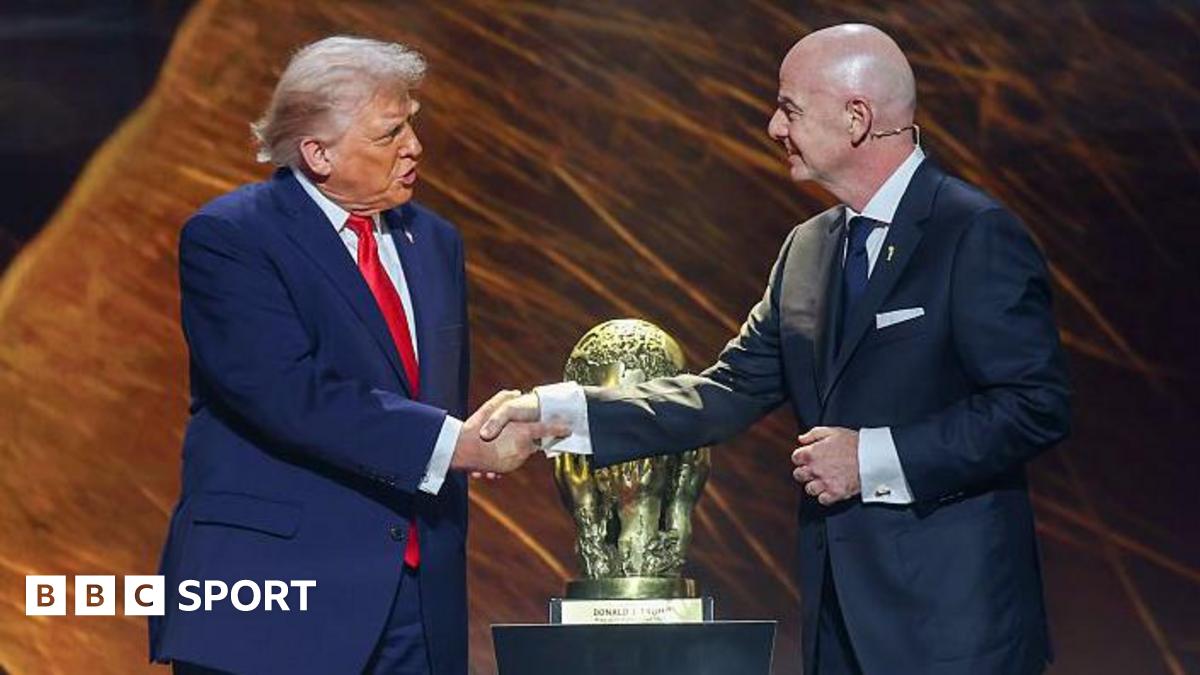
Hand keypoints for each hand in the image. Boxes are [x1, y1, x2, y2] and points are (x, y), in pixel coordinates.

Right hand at [452, 390, 567, 473]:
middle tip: (513, 432)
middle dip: (528, 438)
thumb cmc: (474, 430)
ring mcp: (515, 460)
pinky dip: (506, 455)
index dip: (558, 428)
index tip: (569, 428)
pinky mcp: (506, 469)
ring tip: (497, 442)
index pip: (545, 430)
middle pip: (534, 443)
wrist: (459, 452)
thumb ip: (503, 398)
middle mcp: (521, 448)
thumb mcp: (488, 408)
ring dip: (516, 447)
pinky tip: (492, 451)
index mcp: (521, 433)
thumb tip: (516, 392)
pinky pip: (512, 460)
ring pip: (523, 451)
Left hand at [791, 426, 859, 505]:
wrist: (873, 457)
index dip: (802, 458)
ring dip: (815, 485)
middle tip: (816, 470)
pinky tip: (831, 488)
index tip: (809, 458)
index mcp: (811, 453)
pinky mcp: (835, 493)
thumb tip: (801, 440)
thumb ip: (813, 434)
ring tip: (825, 480)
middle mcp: (815, 469)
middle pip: (798, 475)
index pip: (795, 458)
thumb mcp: (832, 431)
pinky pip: (822, 500)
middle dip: (805, 472)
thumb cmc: (854, 443)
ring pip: (809, 489)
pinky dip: (826, 496)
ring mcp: (824, 482)